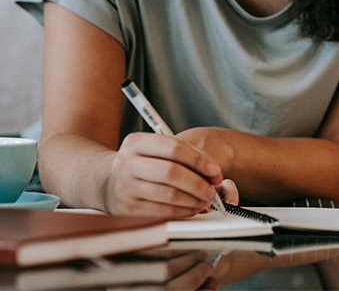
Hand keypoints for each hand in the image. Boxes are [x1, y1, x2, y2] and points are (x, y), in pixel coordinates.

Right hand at [103, 132, 237, 216]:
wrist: (108, 181)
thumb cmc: (143, 164)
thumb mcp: (156, 150)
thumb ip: (185, 156)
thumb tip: (214, 173)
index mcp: (136, 142)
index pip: (173, 148)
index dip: (199, 160)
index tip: (215, 170)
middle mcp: (126, 163)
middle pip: (171, 172)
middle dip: (198, 183)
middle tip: (211, 189)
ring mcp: (125, 187)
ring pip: (169, 195)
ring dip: (194, 199)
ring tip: (205, 199)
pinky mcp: (128, 209)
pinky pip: (164, 212)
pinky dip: (184, 211)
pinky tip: (192, 208)